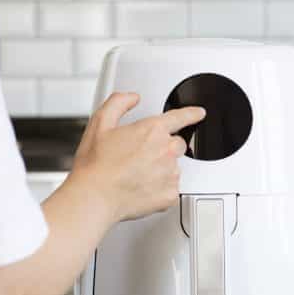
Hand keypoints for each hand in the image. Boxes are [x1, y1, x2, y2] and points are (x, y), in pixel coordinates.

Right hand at [69, 92, 205, 222]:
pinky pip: (172, 189)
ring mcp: (170, 173)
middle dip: (163, 148)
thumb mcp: (100, 123)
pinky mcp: (170, 194)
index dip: (191, 114)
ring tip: (137, 175)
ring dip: (161, 169)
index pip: (180, 117)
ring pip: (174, 167)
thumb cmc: (96, 165)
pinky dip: (160, 189)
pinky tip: (142, 188)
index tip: (198, 113)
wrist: (95, 197)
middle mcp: (166, 150)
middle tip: (140, 157)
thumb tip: (132, 98)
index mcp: (152, 130)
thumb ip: (118, 103)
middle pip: (177, 144)